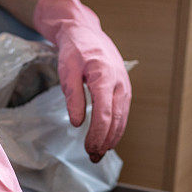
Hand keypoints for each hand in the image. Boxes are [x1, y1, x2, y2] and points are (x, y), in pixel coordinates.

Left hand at [34, 0, 131, 162]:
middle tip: (93, 158)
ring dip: (112, 139)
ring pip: (122, 119)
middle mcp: (119, 83)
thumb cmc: (75, 50)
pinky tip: (106, 140)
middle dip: (105, 142)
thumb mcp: (67, 71)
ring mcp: (124, 87)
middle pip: (116, 120)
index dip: (97, 135)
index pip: (104, 114)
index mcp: (104, 77)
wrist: (87, 33)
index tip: (88, 149)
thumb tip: (78, 123)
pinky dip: (115, 129)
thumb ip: (73, 97)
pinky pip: (122, 114)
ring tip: (99, 154)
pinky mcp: (124, 90)